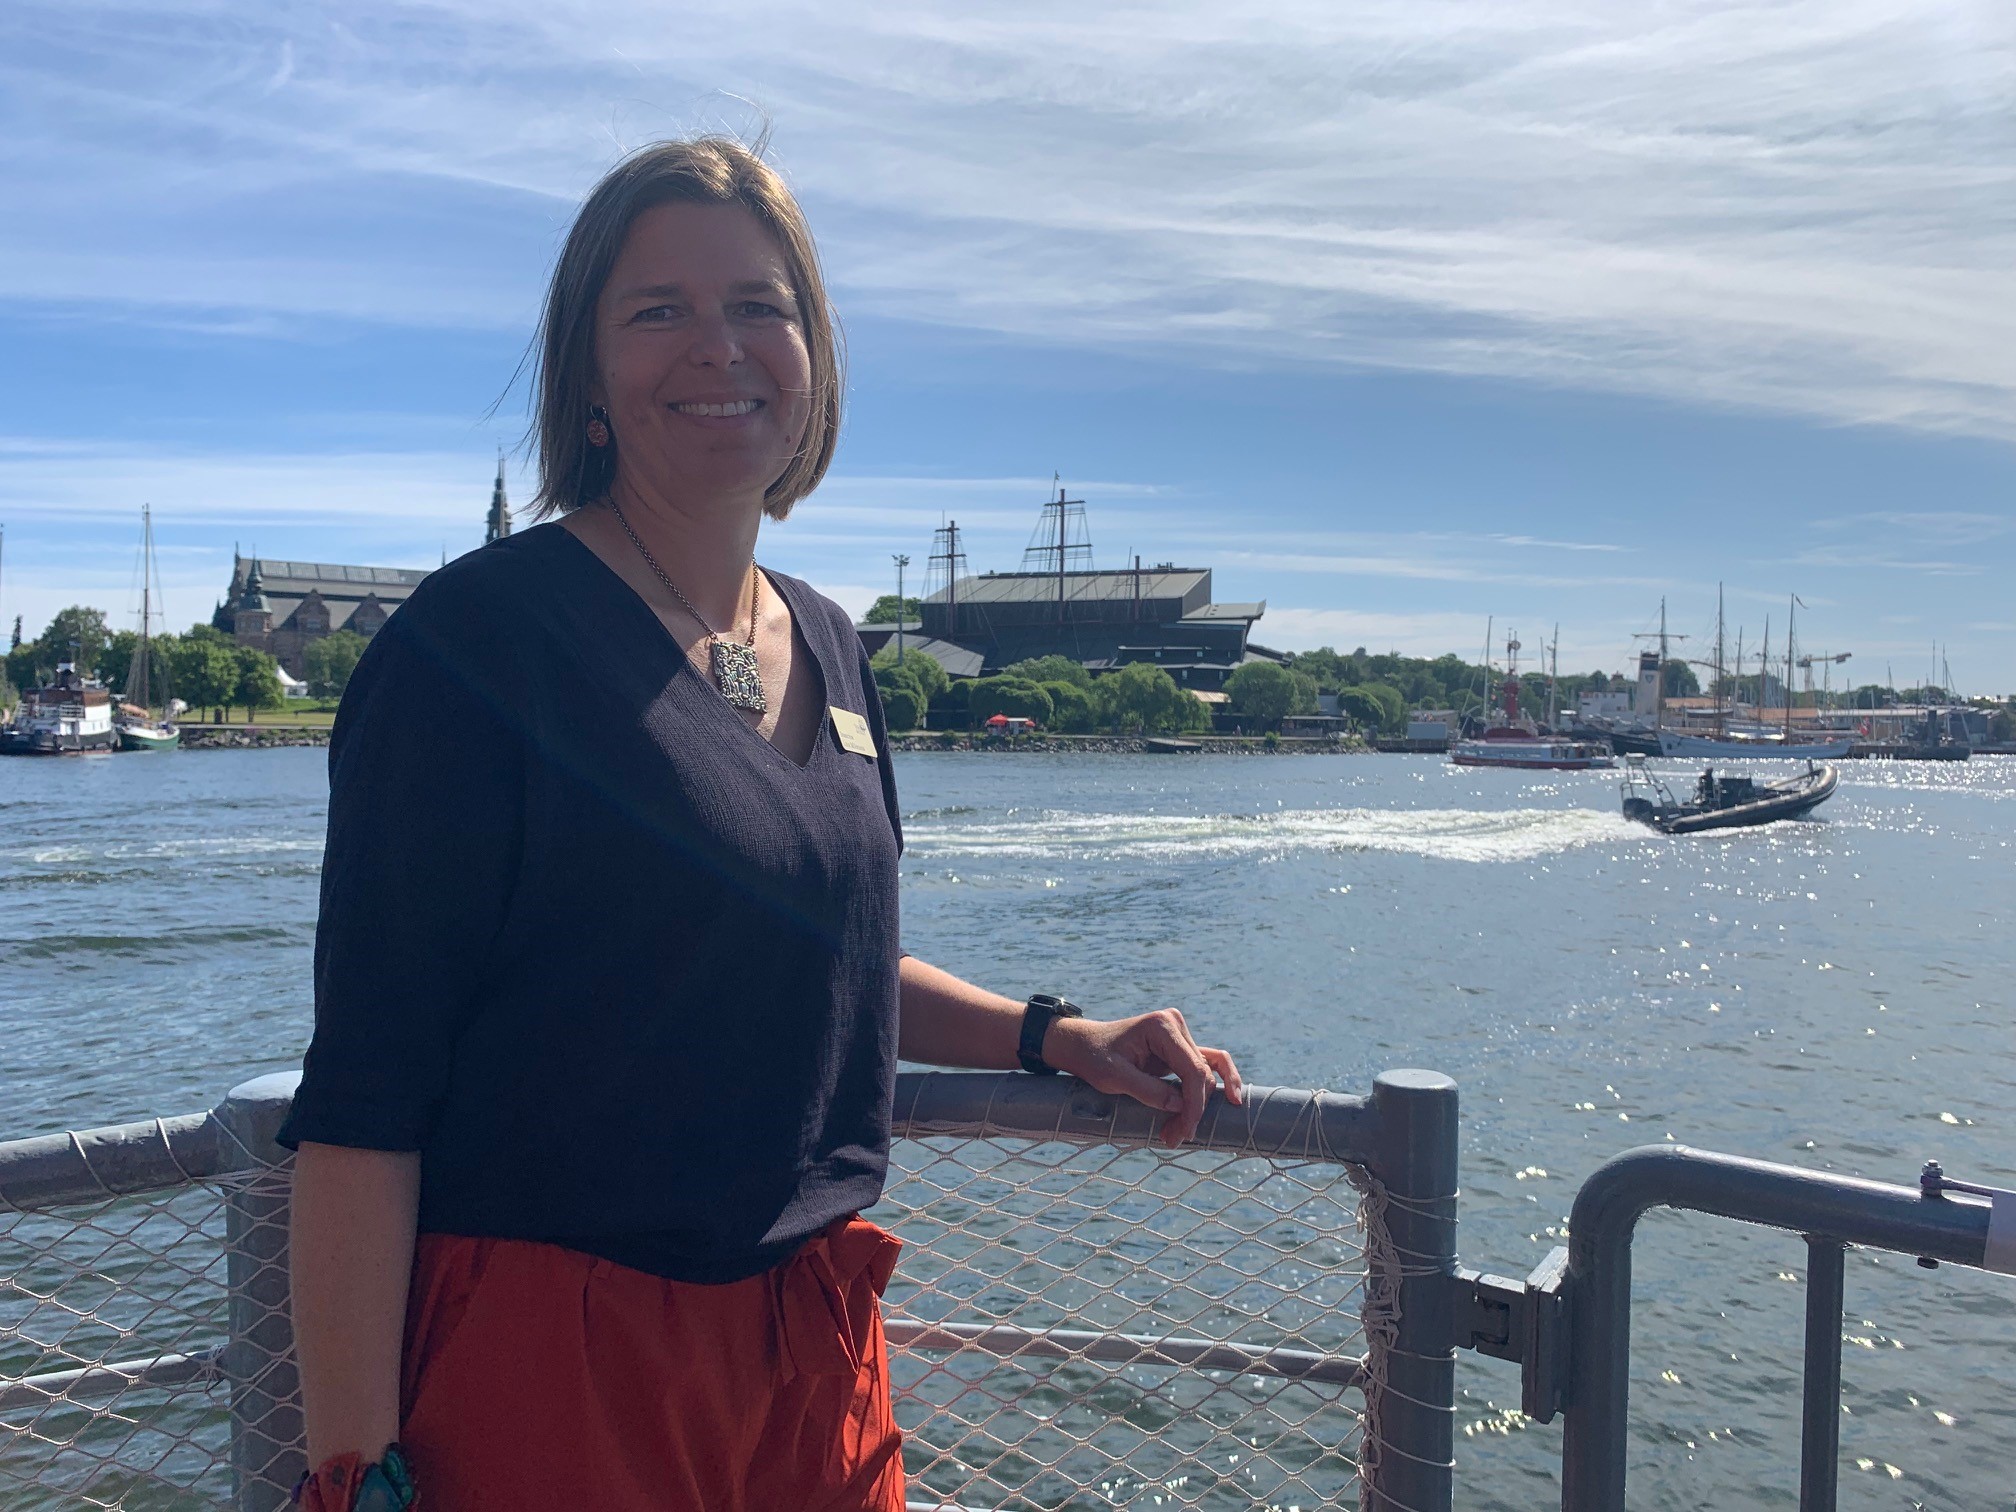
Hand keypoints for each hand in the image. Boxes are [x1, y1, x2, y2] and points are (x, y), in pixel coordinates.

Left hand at [1041, 1010, 1243, 1147]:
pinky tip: (1230, 1100)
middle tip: (1174, 1138)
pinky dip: (1213, 1087)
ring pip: (1208, 1074)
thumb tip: (1181, 1107)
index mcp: (1162, 1027)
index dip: (1194, 1105)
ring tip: (1185, 1131)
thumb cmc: (1094, 1058)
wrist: (1082, 1045)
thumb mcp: (1114, 1077)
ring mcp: (1180, 1036)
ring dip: (1201, 1104)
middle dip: (1193, 1110)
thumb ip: (1148, 1091)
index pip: (1194, 1070)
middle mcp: (1176, 1026)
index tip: (1183, 1131)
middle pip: (1203, 1075)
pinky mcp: (1180, 1048)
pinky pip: (1206, 1066)